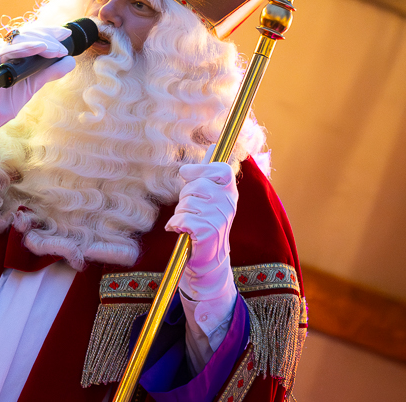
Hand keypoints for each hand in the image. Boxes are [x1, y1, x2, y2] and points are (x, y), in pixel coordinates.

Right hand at [0, 26, 74, 151]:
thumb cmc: (4, 101)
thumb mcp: (33, 85)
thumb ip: (49, 72)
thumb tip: (71, 61)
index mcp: (14, 52)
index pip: (32, 35)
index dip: (49, 32)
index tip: (66, 33)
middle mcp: (5, 50)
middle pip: (28, 33)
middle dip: (49, 35)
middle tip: (64, 44)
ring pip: (20, 39)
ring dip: (41, 42)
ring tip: (57, 50)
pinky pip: (8, 51)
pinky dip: (25, 48)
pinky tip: (40, 47)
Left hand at [165, 151, 237, 307]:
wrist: (208, 261)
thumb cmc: (205, 224)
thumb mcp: (210, 197)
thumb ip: (209, 172)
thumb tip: (212, 146)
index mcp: (230, 192)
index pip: (220, 170)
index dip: (201, 170)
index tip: (189, 176)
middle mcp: (228, 203)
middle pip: (195, 185)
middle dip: (185, 198)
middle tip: (191, 211)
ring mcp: (219, 218)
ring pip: (186, 203)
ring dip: (180, 213)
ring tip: (189, 224)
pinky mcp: (208, 232)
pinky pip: (181, 219)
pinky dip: (175, 225)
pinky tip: (182, 232)